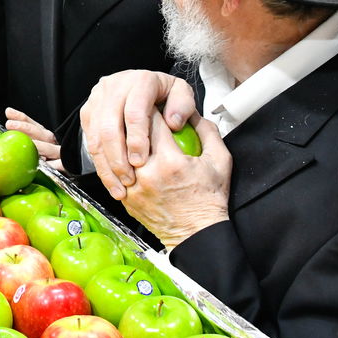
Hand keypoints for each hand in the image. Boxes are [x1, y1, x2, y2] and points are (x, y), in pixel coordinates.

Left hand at [5, 108, 64, 170]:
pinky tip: (45, 163)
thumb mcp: (35, 147)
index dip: (21, 118)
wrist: (68, 171)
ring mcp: (59, 155)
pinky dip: (54, 164)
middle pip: (40, 133)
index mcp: (44, 137)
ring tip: (27, 142)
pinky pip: (61, 164)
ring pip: (50, 148)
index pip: (32, 124)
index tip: (9, 113)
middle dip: (25, 127)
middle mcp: (52, 143)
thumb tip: (6, 131)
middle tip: (10, 124)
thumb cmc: (48, 160)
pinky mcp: (66, 166)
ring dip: (39, 145)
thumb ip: (23, 140)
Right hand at [79, 69, 195, 199]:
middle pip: (109, 126)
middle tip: (129, 180)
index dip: (136, 139)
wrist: (142, 88)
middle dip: (117, 157)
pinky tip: (110, 180)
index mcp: (140, 80)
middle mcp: (115, 85)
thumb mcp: (182, 95)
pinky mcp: (88, 110)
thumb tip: (173, 123)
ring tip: (120, 187)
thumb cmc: (166, 96)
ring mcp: (98, 97)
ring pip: (95, 135)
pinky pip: (88, 139)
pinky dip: (99, 163)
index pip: (134, 112)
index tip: (141, 162)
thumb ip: (184, 106)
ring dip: (106, 165)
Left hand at [122, 112, 230, 248]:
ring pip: (119, 152)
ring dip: (124, 139)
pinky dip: (120, 159)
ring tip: (130, 130)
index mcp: (170, 161)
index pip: (152, 121)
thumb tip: (192, 113)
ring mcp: (133, 187)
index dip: (153, 107)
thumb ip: (208, 131)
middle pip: (131, 134)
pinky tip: (127, 153)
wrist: (196, 235)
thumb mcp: (220, 161)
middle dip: (135, 120)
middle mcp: (147, 173)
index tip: (154, 103)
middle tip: (139, 112)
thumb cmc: (209, 200)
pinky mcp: (126, 198)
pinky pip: (116, 171)